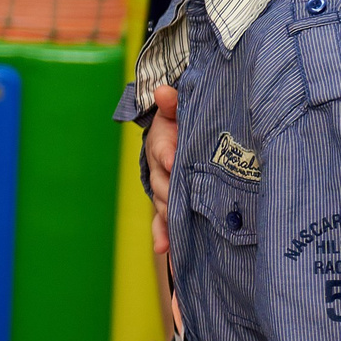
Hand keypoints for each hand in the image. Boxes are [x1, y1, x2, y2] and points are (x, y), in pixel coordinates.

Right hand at [147, 84, 179, 257]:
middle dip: (170, 193)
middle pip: (160, 184)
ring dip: (168, 216)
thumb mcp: (179, 110)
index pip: (161, 149)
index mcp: (162, 144)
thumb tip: (164, 91)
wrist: (179, 135)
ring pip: (162, 204)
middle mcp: (158, 169)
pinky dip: (163, 235)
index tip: (174, 162)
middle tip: (182, 199)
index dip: (167, 155)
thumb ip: (174, 103)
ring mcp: (163, 188)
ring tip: (180, 229)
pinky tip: (165, 249)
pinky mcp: (170, 203)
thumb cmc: (183, 122)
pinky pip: (163, 221)